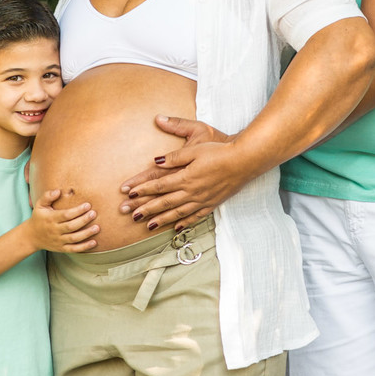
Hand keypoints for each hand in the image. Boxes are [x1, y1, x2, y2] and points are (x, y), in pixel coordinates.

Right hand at [28, 189, 98, 252]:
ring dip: (86, 234)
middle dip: (84, 220)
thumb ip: (47, 196)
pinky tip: (94, 242)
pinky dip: (84, 247)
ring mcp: (58, 241)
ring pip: (74, 238)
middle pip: (71, 226)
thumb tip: (58, 191)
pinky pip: (74, 249)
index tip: (88, 205)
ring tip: (97, 227)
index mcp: (51, 219)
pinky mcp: (61, 248)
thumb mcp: (39, 205)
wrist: (31, 237)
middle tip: (94, 214)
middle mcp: (55, 230)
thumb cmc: (39, 218)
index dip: (77, 210)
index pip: (66, 215)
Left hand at [119, 115, 243, 232]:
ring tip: (148, 226)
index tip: (129, 194)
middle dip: (147, 209)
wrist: (244, 161)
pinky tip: (177, 227)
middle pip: (165, 202)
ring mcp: (203, 200)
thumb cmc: (219, 151)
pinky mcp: (212, 203)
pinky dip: (185, 223)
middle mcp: (192, 192)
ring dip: (162, 220)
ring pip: (178, 213)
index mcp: (186, 177)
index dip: (143, 190)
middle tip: (131, 216)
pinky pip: (195, 216)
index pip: (159, 185)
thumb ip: (174, 157)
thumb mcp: (195, 148)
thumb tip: (155, 160)